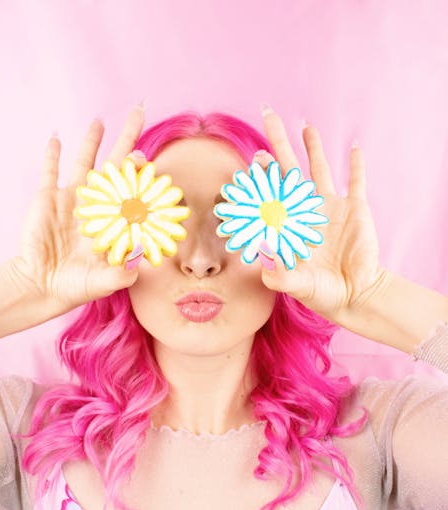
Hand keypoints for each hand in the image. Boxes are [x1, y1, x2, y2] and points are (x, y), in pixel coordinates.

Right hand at [10, 106, 147, 313]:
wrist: (42, 285)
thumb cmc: (78, 286)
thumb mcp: (104, 282)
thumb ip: (124, 272)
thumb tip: (143, 256)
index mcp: (114, 221)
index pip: (133, 190)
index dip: (141, 174)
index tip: (147, 160)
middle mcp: (98, 205)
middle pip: (114, 166)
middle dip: (127, 140)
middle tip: (139, 113)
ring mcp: (72, 200)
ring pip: (84, 163)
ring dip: (92, 141)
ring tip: (100, 120)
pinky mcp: (48, 198)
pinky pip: (50, 172)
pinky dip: (52, 155)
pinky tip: (57, 137)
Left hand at [253, 109, 388, 325]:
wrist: (353, 295)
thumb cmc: (320, 293)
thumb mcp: (298, 286)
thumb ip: (280, 275)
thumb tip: (262, 257)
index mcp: (288, 224)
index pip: (269, 193)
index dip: (260, 176)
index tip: (251, 158)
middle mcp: (305, 210)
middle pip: (289, 170)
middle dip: (278, 144)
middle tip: (268, 116)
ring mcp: (331, 207)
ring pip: (319, 169)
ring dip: (313, 147)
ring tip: (305, 126)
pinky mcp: (355, 209)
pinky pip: (357, 181)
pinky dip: (356, 165)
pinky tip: (355, 146)